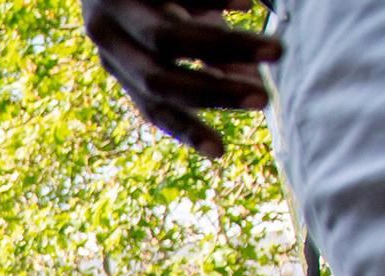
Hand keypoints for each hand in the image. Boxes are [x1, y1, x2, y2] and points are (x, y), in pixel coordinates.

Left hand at [80, 0, 280, 158]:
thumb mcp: (171, 28)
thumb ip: (204, 57)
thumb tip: (252, 83)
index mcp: (117, 60)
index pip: (151, 105)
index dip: (186, 128)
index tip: (221, 152)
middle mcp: (108, 37)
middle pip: (159, 78)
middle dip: (214, 92)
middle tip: (265, 101)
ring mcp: (117, 3)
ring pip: (169, 37)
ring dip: (226, 48)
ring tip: (276, 52)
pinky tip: (252, 5)